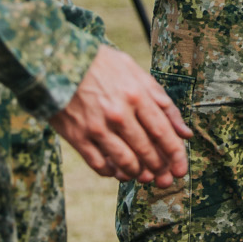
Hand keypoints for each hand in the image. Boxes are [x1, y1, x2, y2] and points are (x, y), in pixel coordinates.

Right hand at [50, 45, 191, 187]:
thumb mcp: (135, 73)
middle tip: (164, 180)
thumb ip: (162, 102)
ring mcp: (97, 127)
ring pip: (125, 162)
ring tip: (144, 176)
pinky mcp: (77, 137)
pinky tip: (119, 171)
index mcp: (136, 95)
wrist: (57, 61)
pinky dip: (113, 173)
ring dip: (138, 174)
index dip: (176, 156)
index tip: (181, 170)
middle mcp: (118, 114)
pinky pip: (100, 165)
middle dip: (160, 170)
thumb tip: (185, 132)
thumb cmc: (101, 64)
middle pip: (146, 151)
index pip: (163, 132)